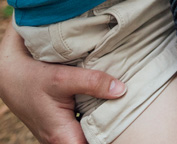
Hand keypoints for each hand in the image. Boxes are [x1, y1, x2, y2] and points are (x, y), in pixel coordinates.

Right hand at [0, 25, 124, 143]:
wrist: (13, 76)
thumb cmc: (35, 78)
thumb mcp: (64, 77)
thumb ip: (93, 83)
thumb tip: (121, 90)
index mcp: (62, 136)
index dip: (108, 140)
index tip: (124, 127)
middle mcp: (60, 140)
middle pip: (91, 141)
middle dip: (108, 131)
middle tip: (126, 114)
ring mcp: (60, 134)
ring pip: (87, 134)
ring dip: (100, 123)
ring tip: (118, 107)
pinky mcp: (61, 125)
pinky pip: (81, 126)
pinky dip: (93, 117)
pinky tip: (105, 103)